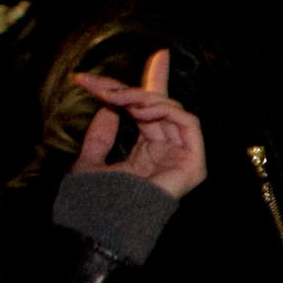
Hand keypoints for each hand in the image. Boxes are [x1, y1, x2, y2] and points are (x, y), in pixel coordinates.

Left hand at [69, 49, 206, 200]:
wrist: (104, 225)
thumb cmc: (96, 202)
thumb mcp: (90, 161)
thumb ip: (101, 136)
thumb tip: (107, 109)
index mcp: (147, 152)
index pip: (152, 112)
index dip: (152, 83)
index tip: (152, 57)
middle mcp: (167, 152)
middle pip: (162, 106)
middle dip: (136, 87)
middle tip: (103, 85)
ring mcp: (181, 157)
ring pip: (172, 110)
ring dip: (145, 98)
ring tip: (120, 100)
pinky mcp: (193, 162)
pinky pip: (188, 123)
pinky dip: (166, 110)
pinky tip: (142, 111)